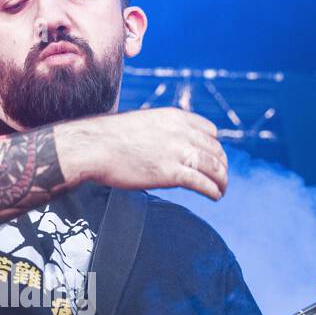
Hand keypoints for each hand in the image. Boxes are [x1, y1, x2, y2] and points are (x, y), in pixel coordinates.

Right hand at [55, 107, 227, 200]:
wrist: (93, 147)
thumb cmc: (109, 138)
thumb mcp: (142, 123)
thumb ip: (160, 131)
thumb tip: (163, 144)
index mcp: (175, 117)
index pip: (210, 130)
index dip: (215, 146)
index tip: (214, 157)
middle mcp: (181, 132)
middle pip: (215, 150)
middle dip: (222, 165)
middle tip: (221, 177)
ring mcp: (177, 152)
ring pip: (214, 167)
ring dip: (222, 180)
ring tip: (222, 190)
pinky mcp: (172, 173)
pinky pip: (202, 183)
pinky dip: (213, 191)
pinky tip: (215, 196)